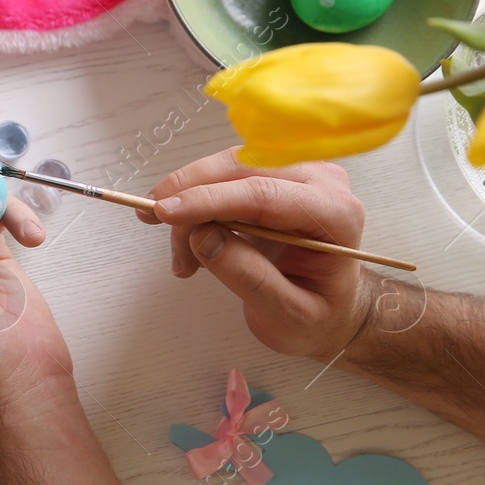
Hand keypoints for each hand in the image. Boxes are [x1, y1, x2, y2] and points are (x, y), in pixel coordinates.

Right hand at [138, 148, 373, 358]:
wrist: (334, 308)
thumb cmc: (320, 315)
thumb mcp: (287, 315)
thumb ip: (249, 278)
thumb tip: (203, 238)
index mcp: (335, 214)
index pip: (262, 193)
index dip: (208, 200)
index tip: (163, 211)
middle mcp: (320, 181)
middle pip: (239, 169)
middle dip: (188, 194)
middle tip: (149, 219)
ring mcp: (297, 173)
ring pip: (224, 170)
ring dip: (190, 205)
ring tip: (182, 259)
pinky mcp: (274, 176)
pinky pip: (223, 178)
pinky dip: (197, 205)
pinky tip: (192, 242)